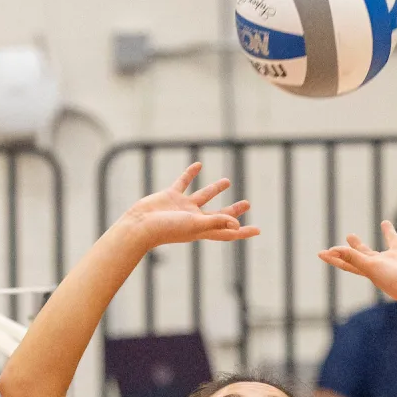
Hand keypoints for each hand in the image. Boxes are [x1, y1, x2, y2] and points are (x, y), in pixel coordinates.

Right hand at [119, 163, 260, 250]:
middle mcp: (194, 219)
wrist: (139, 225)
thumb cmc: (167, 229)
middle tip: (247, 204)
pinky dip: (190, 173)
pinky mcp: (170, 196)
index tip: (257, 230)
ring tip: (228, 181)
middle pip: (219, 214)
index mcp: (203, 229)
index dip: (243, 231)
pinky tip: (198, 164)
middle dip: (233, 210)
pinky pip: (184, 182)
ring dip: (216, 189)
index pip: (227, 231)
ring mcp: (182, 207)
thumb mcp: (195, 225)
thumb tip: (237, 224)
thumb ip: (216, 222)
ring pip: (203, 196)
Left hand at [317, 214, 396, 305]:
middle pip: (367, 252)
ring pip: (393, 241)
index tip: (321, 253)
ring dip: (389, 232)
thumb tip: (332, 250)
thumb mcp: (370, 267)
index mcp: (371, 268)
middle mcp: (385, 262)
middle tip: (350, 235)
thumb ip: (352, 257)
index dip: (335, 257)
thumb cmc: (395, 281)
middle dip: (358, 245)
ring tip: (384, 222)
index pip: (348, 261)